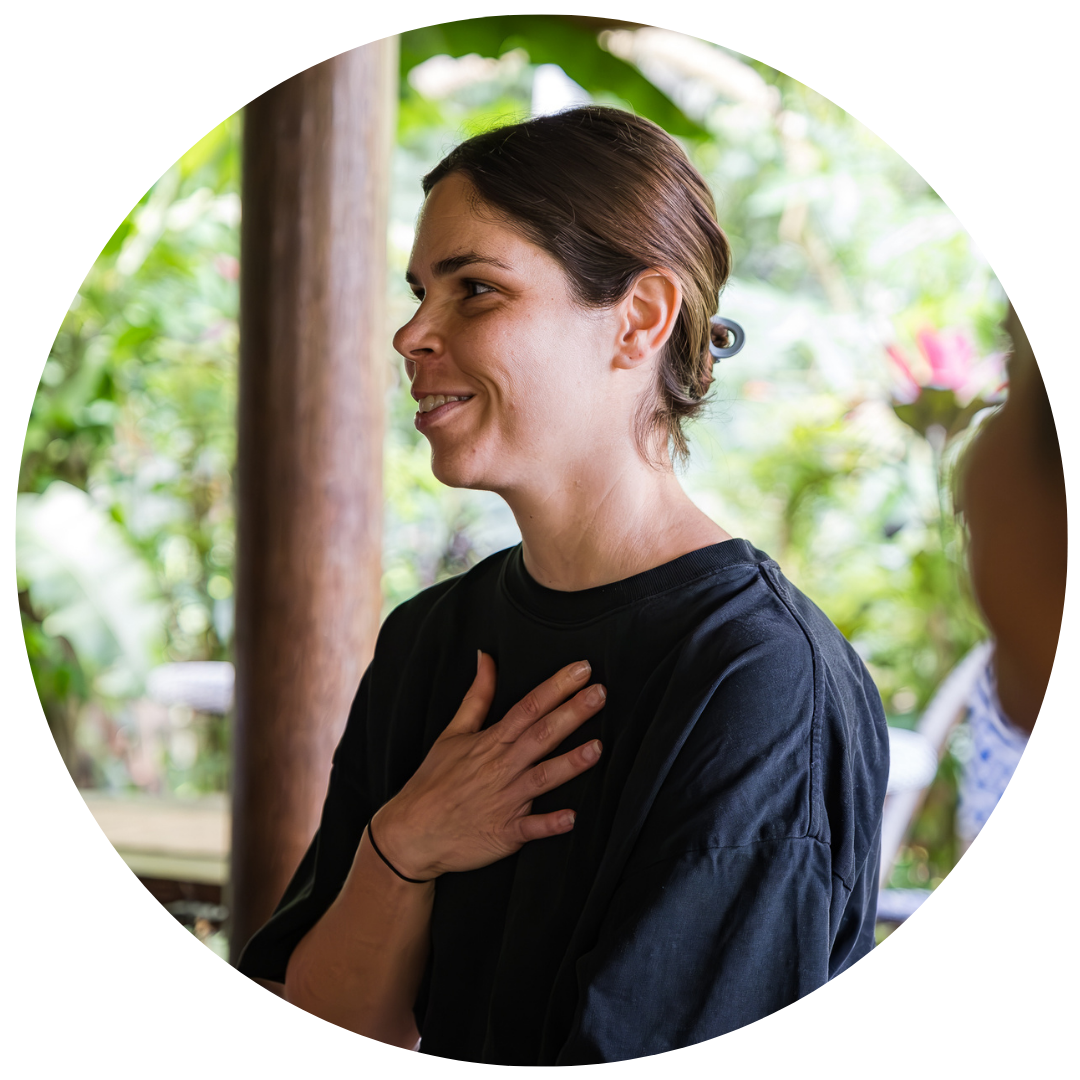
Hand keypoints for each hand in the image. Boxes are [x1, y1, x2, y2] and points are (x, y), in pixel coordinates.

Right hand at [371, 652, 604, 879]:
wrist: (411, 833)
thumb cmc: (433, 781)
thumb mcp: (452, 733)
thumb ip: (476, 696)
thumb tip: (486, 658)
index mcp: (490, 742)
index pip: (528, 707)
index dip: (556, 687)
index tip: (581, 670)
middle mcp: (501, 768)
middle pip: (541, 735)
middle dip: (572, 713)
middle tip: (599, 694)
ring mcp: (504, 801)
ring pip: (542, 778)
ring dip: (569, 764)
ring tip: (597, 748)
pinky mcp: (504, 833)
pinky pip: (530, 828)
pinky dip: (549, 823)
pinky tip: (571, 818)